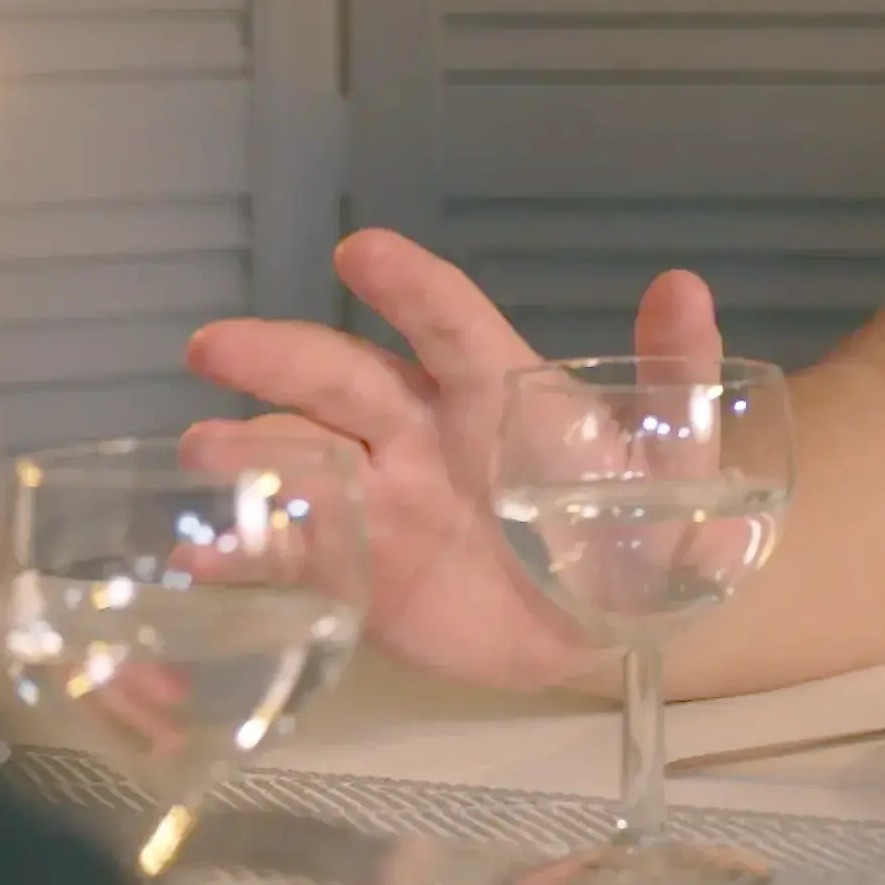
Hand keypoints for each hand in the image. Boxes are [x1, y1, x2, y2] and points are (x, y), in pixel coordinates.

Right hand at [179, 229, 722, 690]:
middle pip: (342, 380)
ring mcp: (379, 501)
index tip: (360, 253)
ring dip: (248, 455)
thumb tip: (685, 285)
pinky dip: (242, 552)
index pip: (447, 321)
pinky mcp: (356, 572)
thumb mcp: (676, 458)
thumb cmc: (638, 523)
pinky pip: (291, 556)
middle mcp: (420, 431)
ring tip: (200, 453)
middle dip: (279, 359)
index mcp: (495, 389)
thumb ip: (677, 378)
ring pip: (300, 462)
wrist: (611, 631)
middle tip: (216, 347)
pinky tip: (199, 552)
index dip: (407, 287)